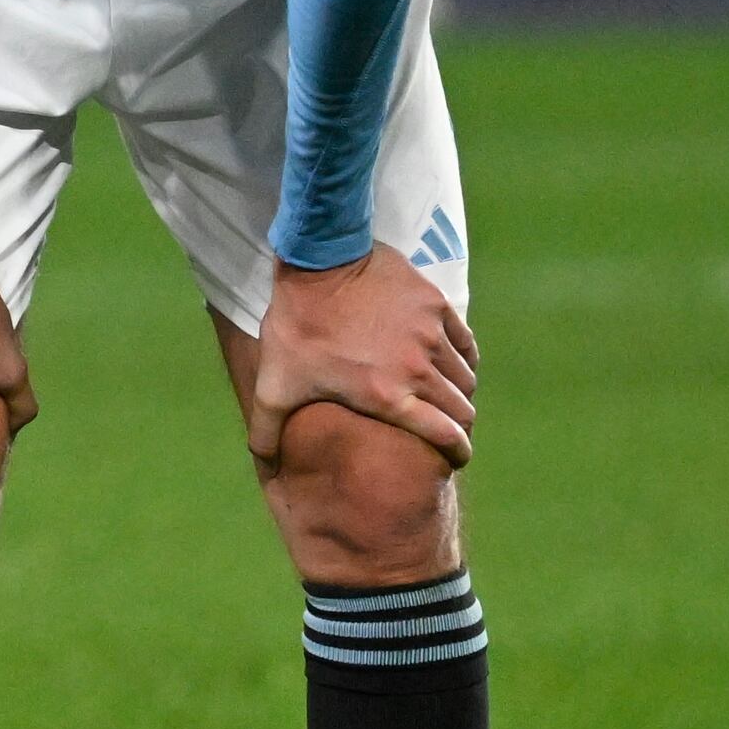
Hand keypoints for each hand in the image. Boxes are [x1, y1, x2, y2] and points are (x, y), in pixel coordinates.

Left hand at [249, 250, 478, 469]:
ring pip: (465, 377)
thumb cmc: (296, 327)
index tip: (457, 457)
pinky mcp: (437, 305)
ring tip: (447, 396)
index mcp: (388, 396)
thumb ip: (267, 428)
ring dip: (460, 392)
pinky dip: (463, 358)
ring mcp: (432, 335)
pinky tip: (452, 362)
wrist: (318, 261)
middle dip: (460, 425)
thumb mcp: (275, 383)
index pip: (446, 434)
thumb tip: (263, 467)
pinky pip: (465, 343)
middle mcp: (420, 369)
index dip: (457, 452)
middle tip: (450, 428)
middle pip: (462, 409)